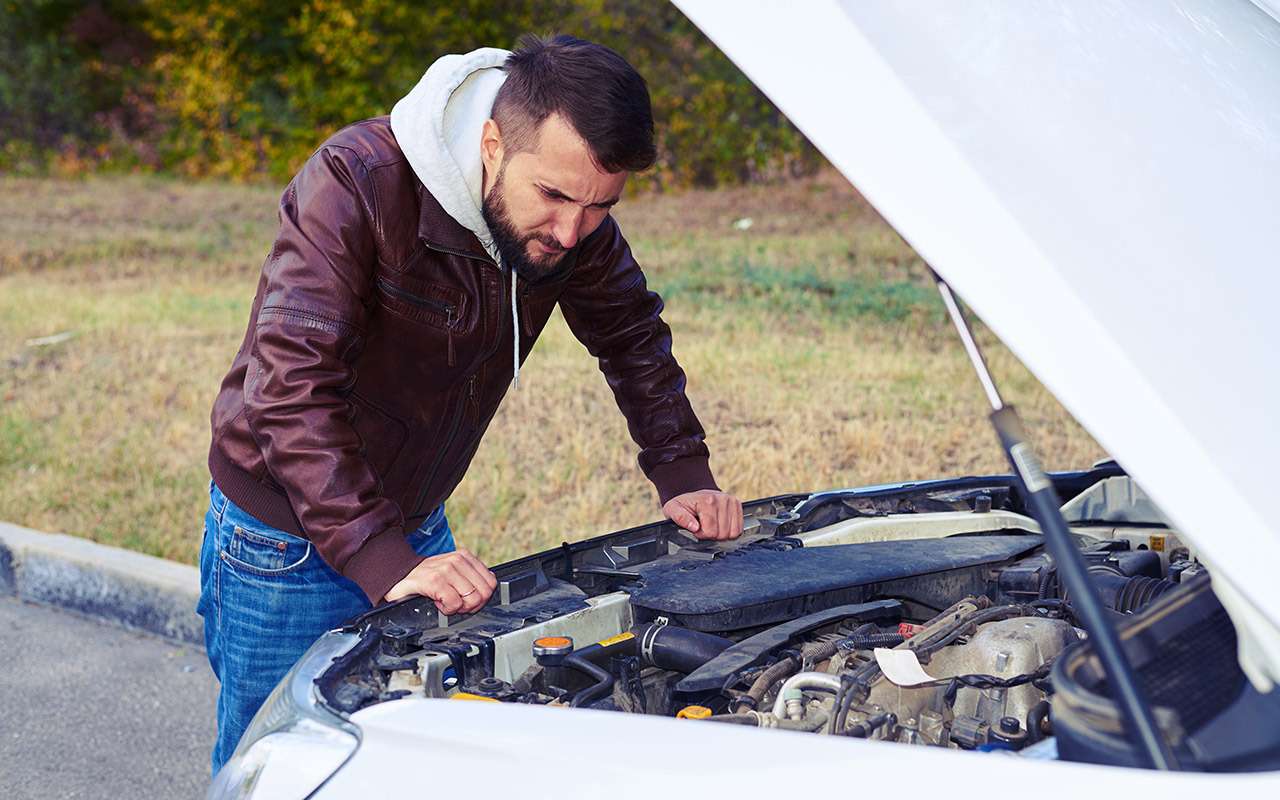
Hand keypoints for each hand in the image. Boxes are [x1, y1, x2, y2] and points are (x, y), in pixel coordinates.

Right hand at [383, 547, 497, 613]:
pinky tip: (437, 603)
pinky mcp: (435, 581)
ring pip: (472, 599)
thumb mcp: (451, 572)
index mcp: (464, 557)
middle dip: (472, 605)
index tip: (466, 599)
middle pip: (484, 593)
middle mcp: (457, 560)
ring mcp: (446, 570)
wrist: (396, 577)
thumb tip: (487, 591)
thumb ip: (469, 577)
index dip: (481, 597)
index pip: (491, 582)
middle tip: (457, 603)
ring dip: (458, 608)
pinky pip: (454, 604)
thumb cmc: (425, 578)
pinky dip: (447, 610)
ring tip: (445, 601)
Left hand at [663, 489, 743, 540]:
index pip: (710, 531)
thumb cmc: (685, 504)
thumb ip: (680, 517)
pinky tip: (721, 525)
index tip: (696, 528)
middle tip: (704, 526)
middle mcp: (722, 499)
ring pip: (732, 533)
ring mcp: (732, 501)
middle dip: (711, 535)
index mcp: (707, 501)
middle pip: (722, 534)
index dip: (701, 534)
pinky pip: (739, 529)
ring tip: (712, 525)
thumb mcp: (673, 509)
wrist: (695, 495)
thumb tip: (694, 527)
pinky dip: (730, 531)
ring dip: (721, 534)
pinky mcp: (738, 505)